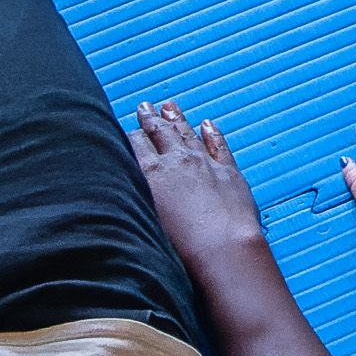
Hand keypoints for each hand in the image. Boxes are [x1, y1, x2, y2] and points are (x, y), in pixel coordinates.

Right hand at [130, 101, 265, 255]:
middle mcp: (178, 161)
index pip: (137, 143)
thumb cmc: (178, 246)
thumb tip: (126, 182)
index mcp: (152, 172)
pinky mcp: (229, 172)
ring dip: (177, 119)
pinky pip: (218, 146)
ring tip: (169, 106)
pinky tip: (208, 125)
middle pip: (161, 132)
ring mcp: (206, 163)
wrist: (223, 249)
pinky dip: (212, 134)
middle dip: (151, 118)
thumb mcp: (142, 217)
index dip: (131, 134)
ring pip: (188, 133)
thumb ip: (134, 194)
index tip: (127, 130)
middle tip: (144, 106)